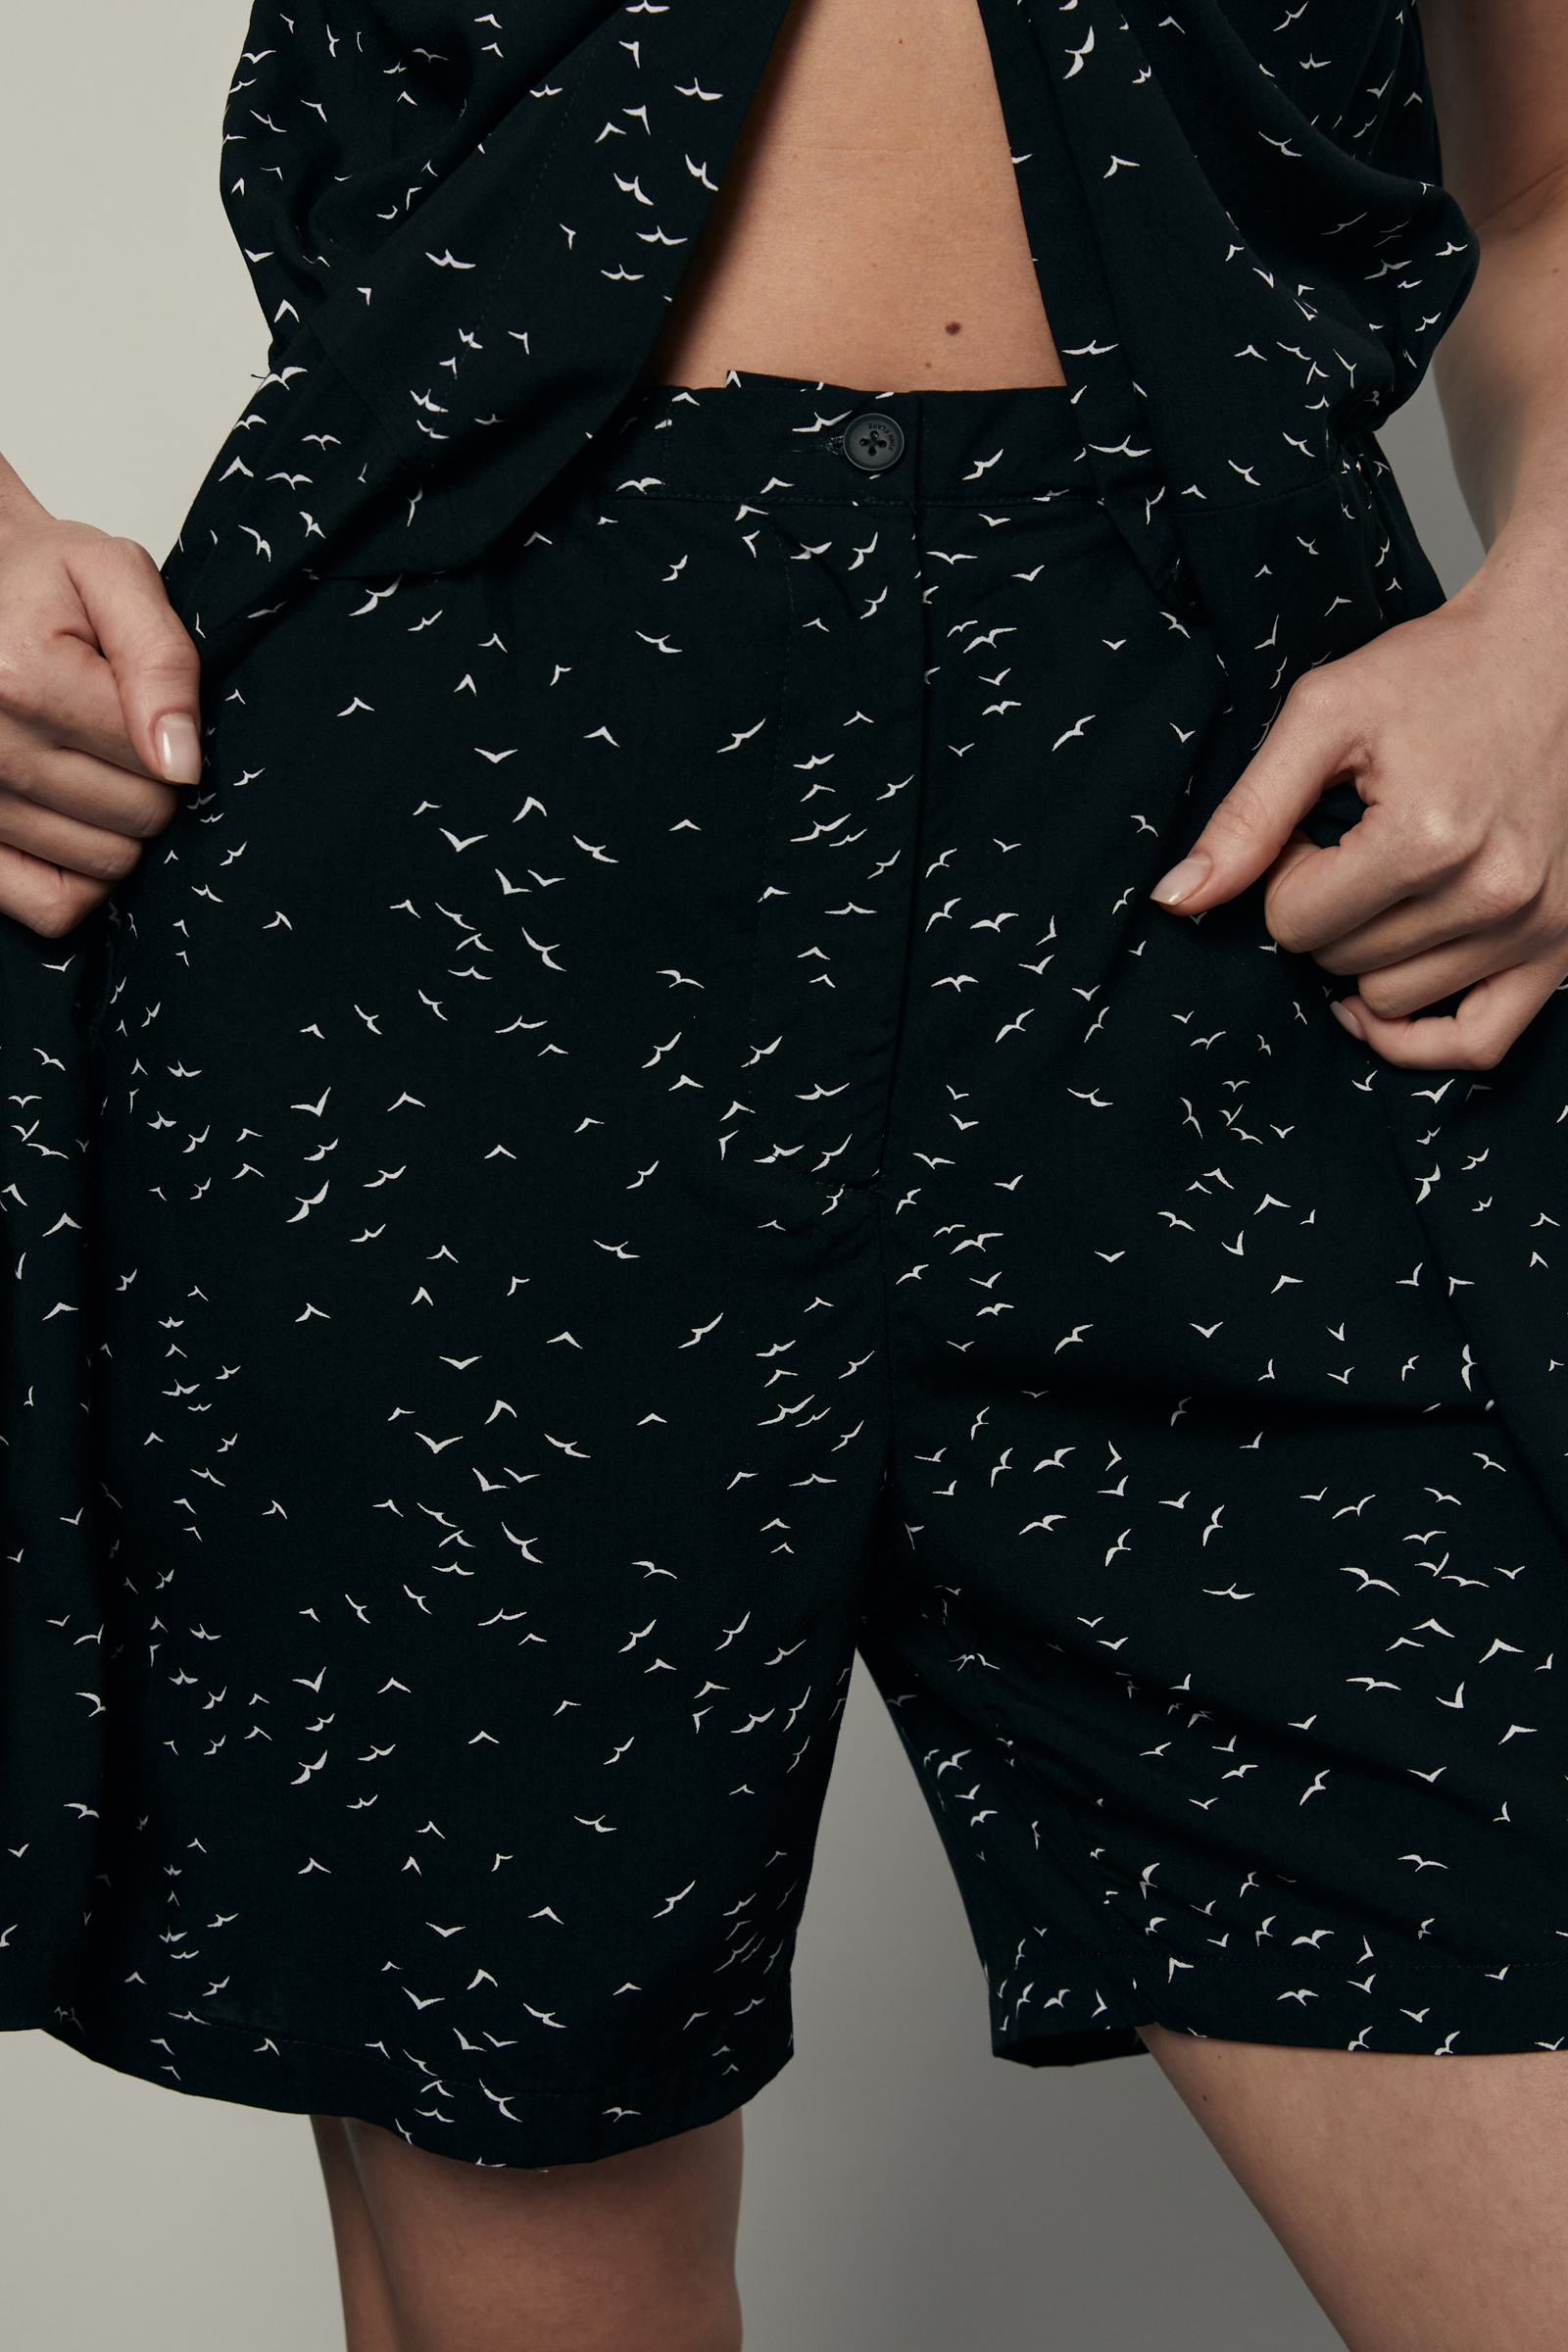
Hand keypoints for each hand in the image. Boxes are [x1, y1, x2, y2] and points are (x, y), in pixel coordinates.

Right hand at [0, 473, 200, 938]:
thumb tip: (182, 762)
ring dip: (118, 828)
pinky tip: (77, 830)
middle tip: (116, 736)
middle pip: (138, 818)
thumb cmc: (38, 583)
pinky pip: (52, 906)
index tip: (139, 701)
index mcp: (23, 677)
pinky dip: (81, 884)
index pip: (159, 763)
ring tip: (89, 767)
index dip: (171, 736)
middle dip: (150, 782)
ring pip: (106, 866)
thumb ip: (162, 660)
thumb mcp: (113, 575)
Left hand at [1149, 537, 1567, 1068]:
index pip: (1293, 922)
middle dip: (1326, 908)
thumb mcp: (1323, 716)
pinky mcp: (1560, 943)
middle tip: (1355, 843)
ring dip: (1367, 953)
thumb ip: (1246, 815)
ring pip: (1391, 1001)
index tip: (1316, 826)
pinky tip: (1385, 992)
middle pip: (1339, 963)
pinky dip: (1421, 1036)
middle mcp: (1490, 892)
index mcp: (1426, 838)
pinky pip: (1479, 1042)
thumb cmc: (1438, 673)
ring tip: (1391, 878)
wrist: (1555, 652)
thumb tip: (1176, 900)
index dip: (1286, 873)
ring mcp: (1534, 925)